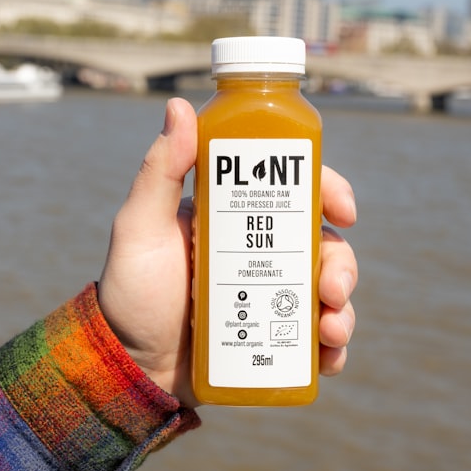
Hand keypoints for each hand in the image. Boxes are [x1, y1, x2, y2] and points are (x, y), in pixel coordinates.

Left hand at [98, 98, 357, 406]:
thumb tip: (179, 105)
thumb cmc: (129, 291)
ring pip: (331, 293)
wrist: (126, 365)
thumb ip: (158, 172)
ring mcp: (272, 298)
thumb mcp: (139, 228)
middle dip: (343, 264)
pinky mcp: (275, 339)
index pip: (295, 193)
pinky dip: (333, 349)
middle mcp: (262, 255)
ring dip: (344, 309)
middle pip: (325, 246)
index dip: (329, 192)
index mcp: (237, 219)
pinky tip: (328, 358)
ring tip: (330, 329)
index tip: (344, 209)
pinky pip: (320, 343)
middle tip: (332, 288)